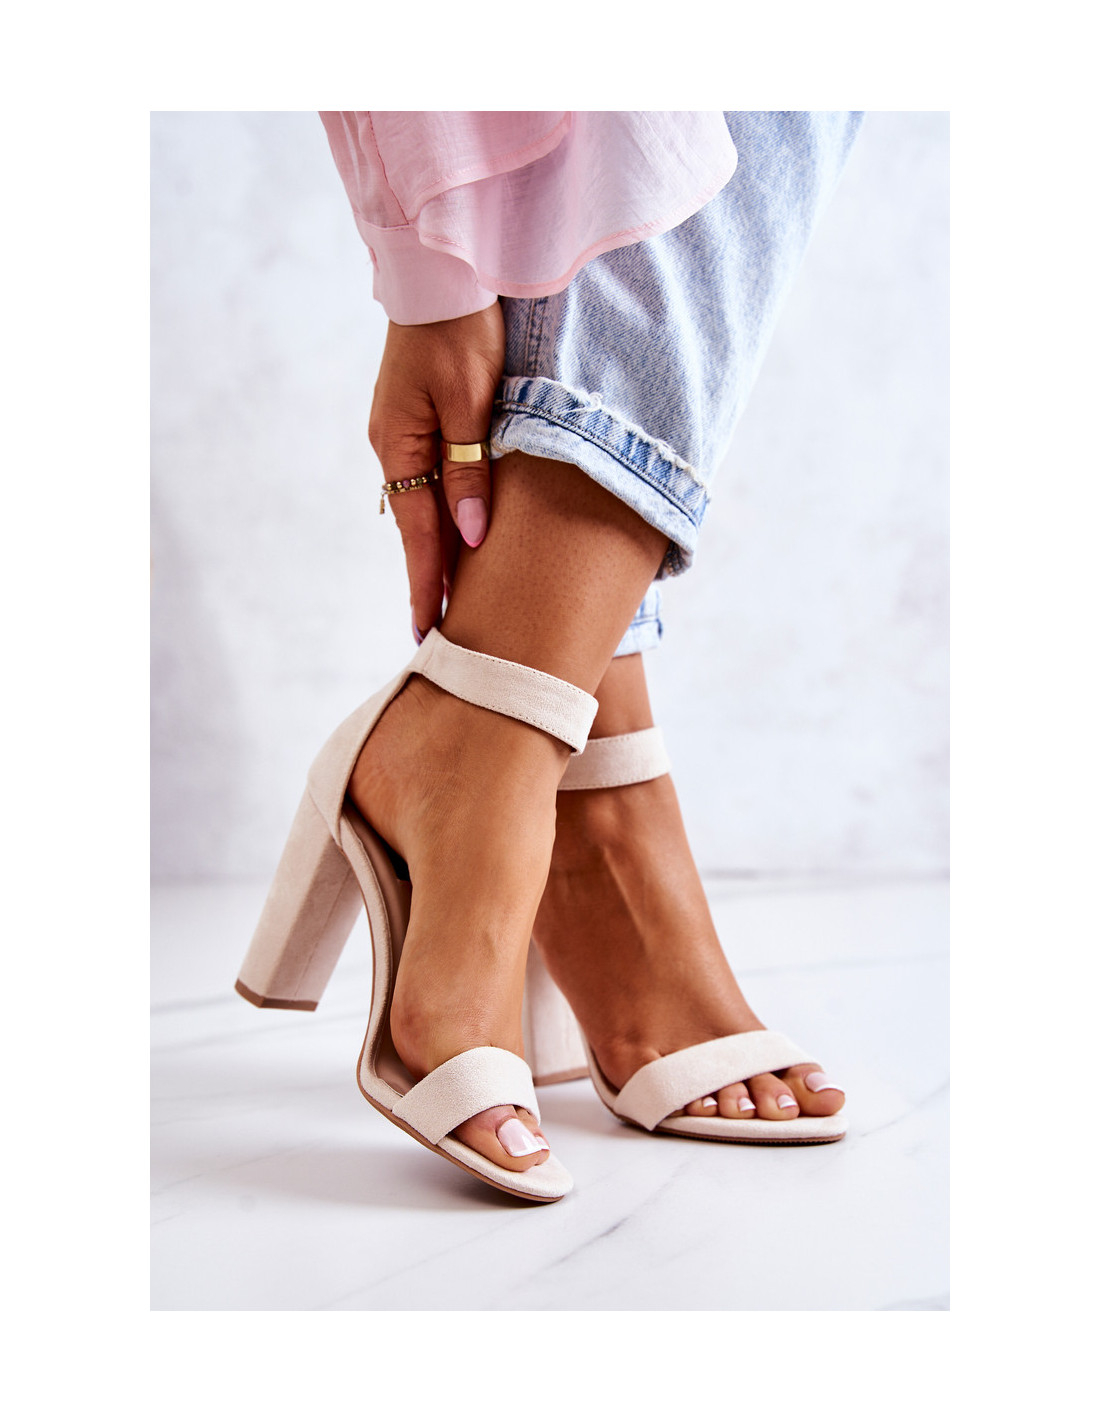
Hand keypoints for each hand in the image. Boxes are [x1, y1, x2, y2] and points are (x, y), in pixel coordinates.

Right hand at [369, 303, 504, 639]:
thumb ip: (470, 469)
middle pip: (416, 528)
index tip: (430, 633)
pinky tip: (454, 534)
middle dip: (429, 579)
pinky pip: (429, 481)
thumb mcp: (470, 400)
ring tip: (449, 598)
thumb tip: (471, 536)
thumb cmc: (462, 329)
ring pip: (423, 507)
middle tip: (440, 634)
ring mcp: (403, 433)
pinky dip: (441, 515)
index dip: (427, 585)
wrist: (443, 271)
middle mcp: (394, 447)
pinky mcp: (418, 419)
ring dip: (436, 550)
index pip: (419, 535)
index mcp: (400, 447)